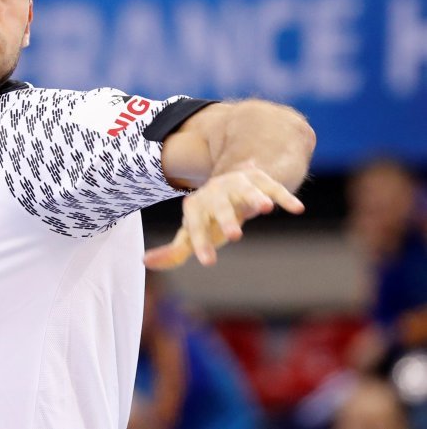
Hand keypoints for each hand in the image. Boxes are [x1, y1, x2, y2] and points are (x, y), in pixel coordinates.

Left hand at [144, 162, 304, 268]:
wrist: (228, 183)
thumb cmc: (207, 217)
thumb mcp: (191, 231)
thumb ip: (173, 251)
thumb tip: (144, 261)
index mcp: (196, 207)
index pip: (195, 227)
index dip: (200, 243)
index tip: (208, 261)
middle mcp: (215, 193)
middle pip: (220, 207)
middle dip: (226, 219)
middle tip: (235, 235)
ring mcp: (238, 184)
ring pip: (246, 191)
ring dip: (256, 198)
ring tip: (266, 209)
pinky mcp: (260, 180)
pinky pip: (273, 187)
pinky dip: (284, 196)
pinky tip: (297, 209)